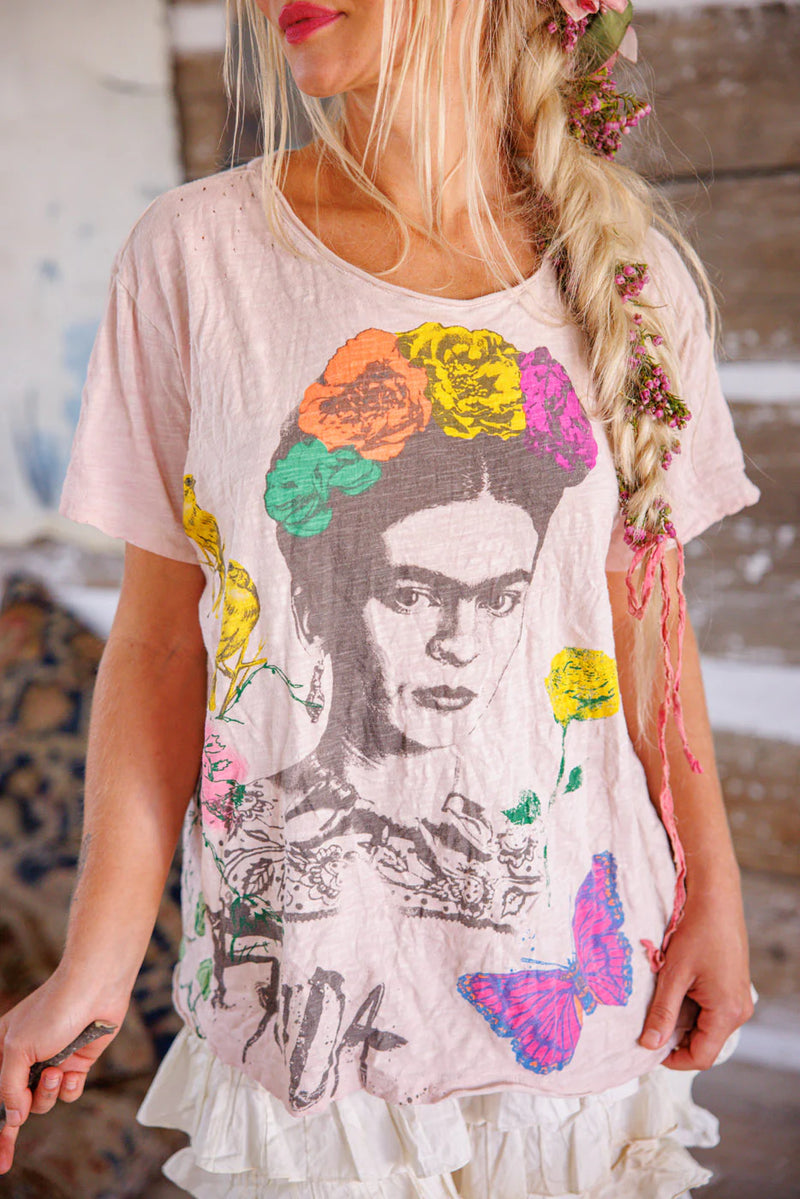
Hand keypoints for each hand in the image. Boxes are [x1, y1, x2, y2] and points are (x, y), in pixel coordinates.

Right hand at [0, 970, 126, 1173]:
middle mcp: (25, 1059)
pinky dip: (70, 1088)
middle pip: (17, 1104)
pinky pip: (69, 1092)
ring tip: (56, 1070)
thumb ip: (9, 1088)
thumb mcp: (18, 1049)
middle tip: (11, 1146)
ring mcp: (51, 1061)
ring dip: (48, 1092)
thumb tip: (14, 1118)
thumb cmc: (54, 1009)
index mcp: (3, 1051)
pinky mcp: (76, 1062)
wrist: (96, 986)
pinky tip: (73, 1071)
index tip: (0, 1160)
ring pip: (43, 1101)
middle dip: (22, 1113)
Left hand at [638, 870, 754, 1069]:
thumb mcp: (674, 974)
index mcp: (727, 1012)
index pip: (702, 1056)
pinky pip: (711, 1008)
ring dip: (682, 1018)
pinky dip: (691, 1004)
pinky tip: (675, 986)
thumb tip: (650, 1044)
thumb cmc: (698, 931)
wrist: (716, 898)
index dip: (674, 1059)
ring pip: (706, 1024)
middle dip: (676, 1036)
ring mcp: (738, 998)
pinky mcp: (733, 986)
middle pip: (705, 1042)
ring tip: (661, 998)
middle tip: (649, 1022)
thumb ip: (662, 1013)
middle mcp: (739, 1010)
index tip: (649, 1049)